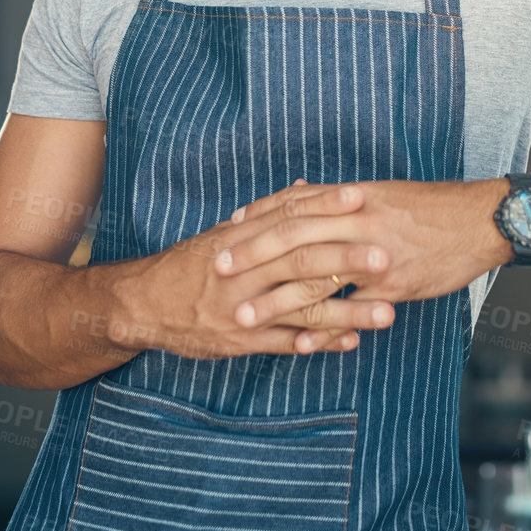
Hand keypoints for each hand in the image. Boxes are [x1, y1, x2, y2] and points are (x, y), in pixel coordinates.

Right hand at [114, 181, 395, 359]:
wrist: (143, 305)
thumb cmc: (190, 265)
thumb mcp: (224, 233)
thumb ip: (267, 213)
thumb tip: (306, 186)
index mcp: (242, 239)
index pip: (289, 217)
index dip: (326, 208)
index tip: (363, 198)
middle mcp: (245, 272)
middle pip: (301, 261)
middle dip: (346, 260)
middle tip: (388, 256)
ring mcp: (245, 309)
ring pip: (302, 309)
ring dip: (347, 312)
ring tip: (387, 312)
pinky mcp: (242, 342)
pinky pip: (286, 343)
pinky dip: (320, 343)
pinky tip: (352, 342)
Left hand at [213, 176, 509, 350]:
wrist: (481, 220)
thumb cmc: (433, 208)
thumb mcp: (383, 193)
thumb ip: (342, 198)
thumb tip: (306, 192)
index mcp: (353, 198)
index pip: (295, 204)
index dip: (259, 217)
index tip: (228, 228)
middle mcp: (358, 222)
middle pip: (293, 237)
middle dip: (253, 256)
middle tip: (219, 271)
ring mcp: (375, 254)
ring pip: (314, 276)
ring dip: (275, 299)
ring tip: (244, 317)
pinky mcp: (394, 285)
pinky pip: (350, 310)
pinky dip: (323, 329)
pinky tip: (300, 345)